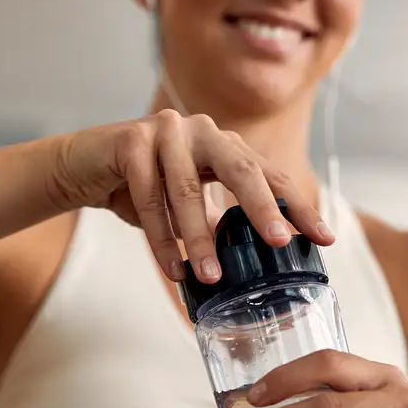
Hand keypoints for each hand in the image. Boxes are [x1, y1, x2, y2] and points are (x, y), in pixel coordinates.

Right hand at [48, 110, 334, 283]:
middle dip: (262, 207)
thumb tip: (257, 260)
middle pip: (240, 168)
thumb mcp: (187, 203)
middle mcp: (201, 131)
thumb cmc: (141, 188)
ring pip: (188, 190)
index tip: (324, 237)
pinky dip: (159, 237)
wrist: (83, 169)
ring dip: (198, 239)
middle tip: (279, 242)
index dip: (298, 206)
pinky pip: (149, 196)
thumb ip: (219, 220)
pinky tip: (171, 268)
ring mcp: (165, 131)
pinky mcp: (130, 141)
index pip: (271, 174)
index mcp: (224, 145)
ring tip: (210, 277)